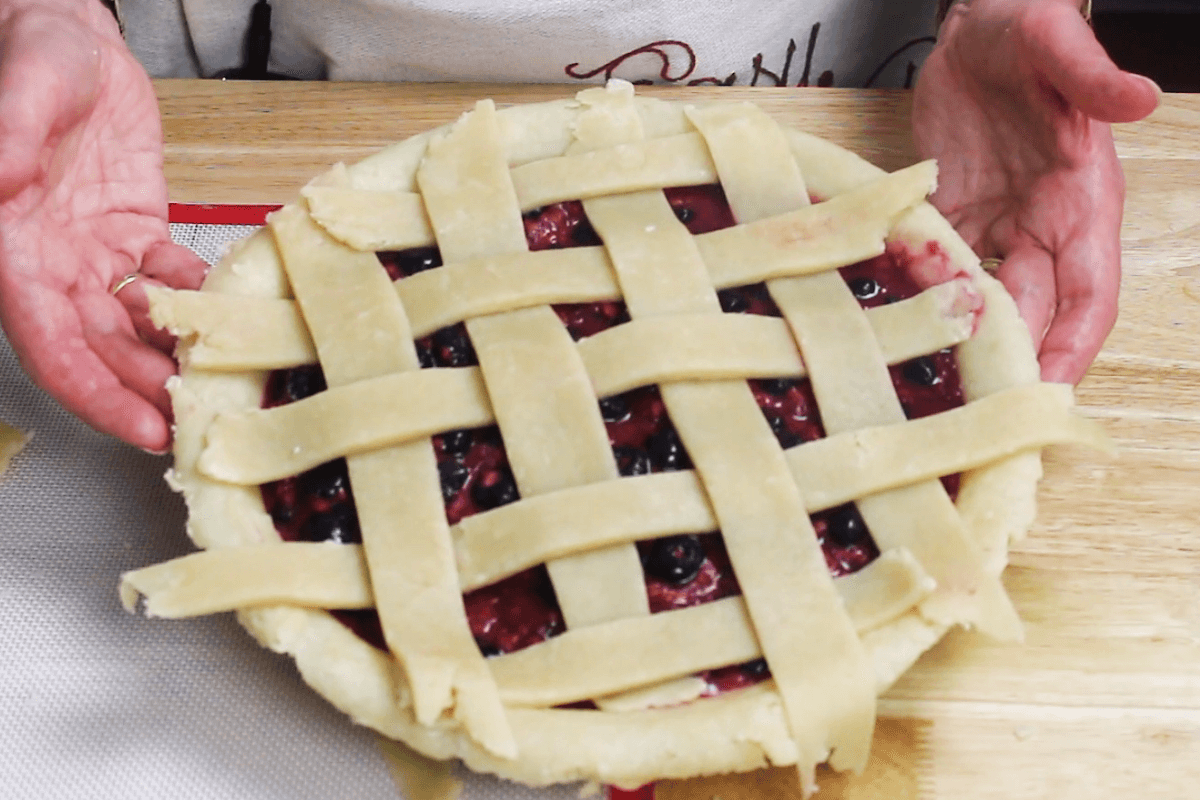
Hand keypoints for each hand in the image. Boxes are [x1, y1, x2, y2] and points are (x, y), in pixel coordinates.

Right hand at [0, 0, 207, 450]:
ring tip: (223, 382)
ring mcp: (92, 253)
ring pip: (135, 325)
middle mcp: (49, 263)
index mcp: (10, 248)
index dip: (94, 392)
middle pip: (99, 349)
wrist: (68, 35)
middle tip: (201, 423)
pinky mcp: (132, 234)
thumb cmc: (31, 54)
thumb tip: (0, 183)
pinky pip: (166, 280)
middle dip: (146, 391)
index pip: (50, 343)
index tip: (142, 429)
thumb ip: (9, 138)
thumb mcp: (23, 86)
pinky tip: (228, 317)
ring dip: (175, 355)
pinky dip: (195, 302)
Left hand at [913, 0, 1157, 382]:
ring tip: (920, 391)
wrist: (975, 29)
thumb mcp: (1056, 45)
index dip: (1072, 346)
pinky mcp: (948, 221)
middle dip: (1005, 367)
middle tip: (968, 416)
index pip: (1090, 295)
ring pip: (978, 306)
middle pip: (1029, 317)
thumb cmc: (1025, 33)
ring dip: (955, 345)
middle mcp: (1040, 229)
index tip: (1048, 392)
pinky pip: (932, 274)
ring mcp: (993, 230)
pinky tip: (885, 331)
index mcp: (1081, 205)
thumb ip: (1090, 76)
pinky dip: (914, 302)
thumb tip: (1140, 97)